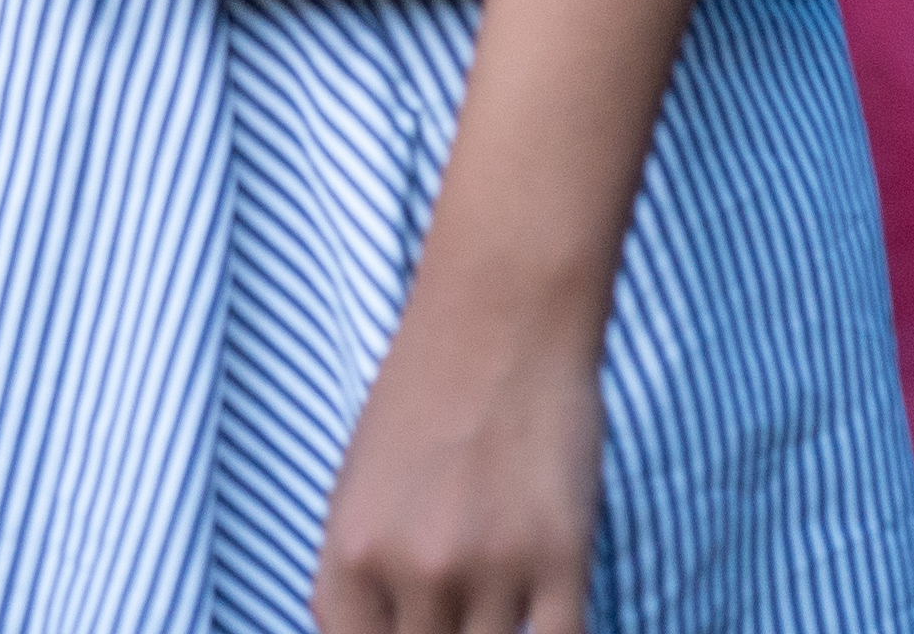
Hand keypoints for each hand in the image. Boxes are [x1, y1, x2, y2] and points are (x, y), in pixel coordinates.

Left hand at [314, 285, 608, 633]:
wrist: (501, 312)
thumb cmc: (425, 395)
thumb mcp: (359, 487)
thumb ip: (361, 577)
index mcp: (351, 552)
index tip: (417, 627)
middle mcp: (414, 567)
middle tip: (463, 601)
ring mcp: (491, 566)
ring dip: (495, 633)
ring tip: (501, 591)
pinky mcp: (562, 556)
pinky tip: (546, 608)